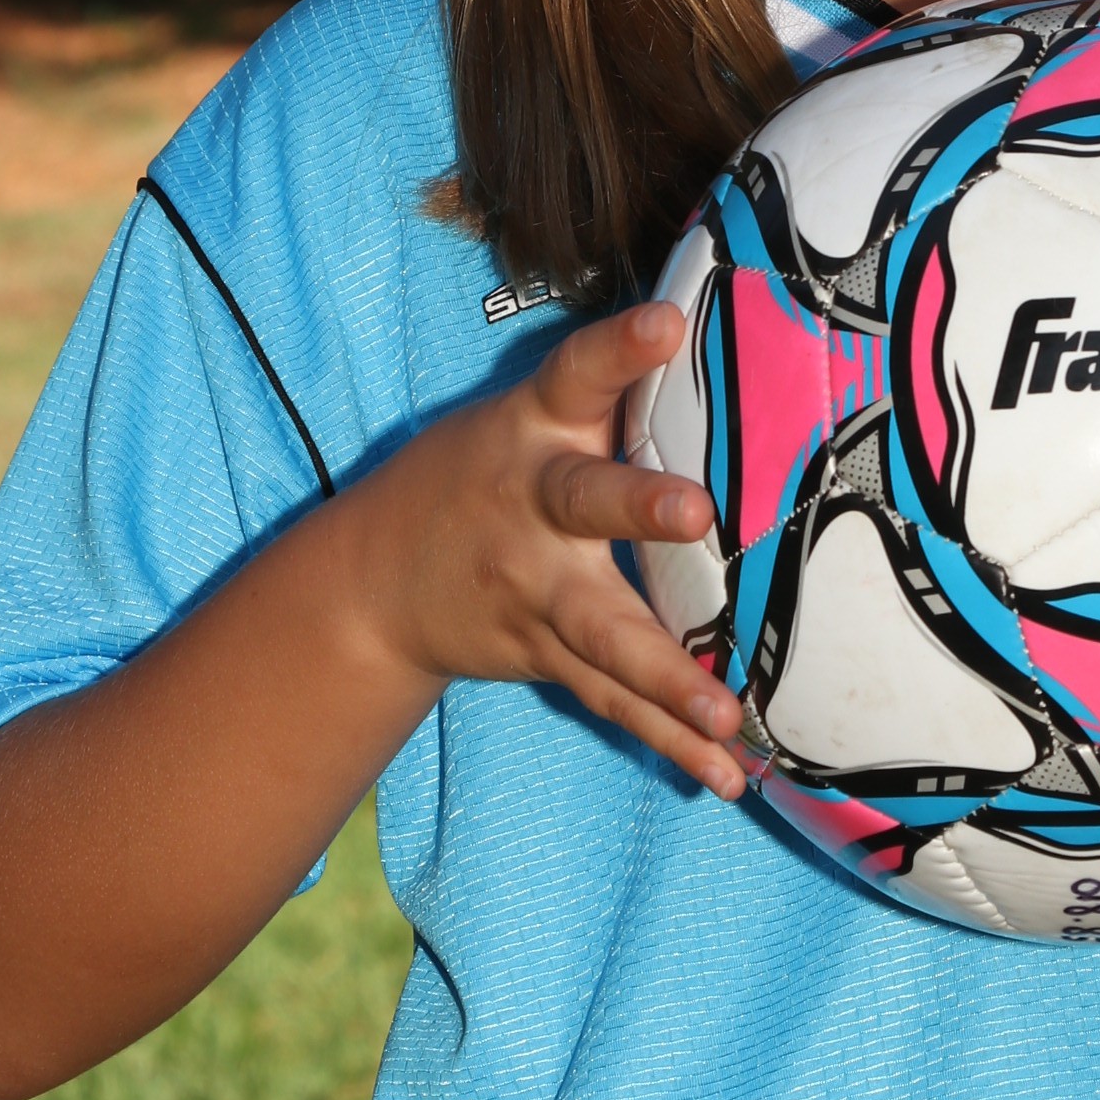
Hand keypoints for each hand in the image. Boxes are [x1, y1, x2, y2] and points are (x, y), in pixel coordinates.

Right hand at [343, 299, 747, 796]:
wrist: (373, 584)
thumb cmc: (485, 472)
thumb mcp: (525, 413)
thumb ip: (607, 388)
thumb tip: (714, 324)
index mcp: (532, 429)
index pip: (576, 373)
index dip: (618, 347)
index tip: (667, 322)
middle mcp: (533, 508)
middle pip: (585, 504)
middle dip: (638, 509)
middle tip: (695, 513)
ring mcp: (535, 591)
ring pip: (604, 631)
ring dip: (667, 677)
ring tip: (727, 716)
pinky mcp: (544, 654)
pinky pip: (613, 701)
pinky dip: (669, 743)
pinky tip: (727, 777)